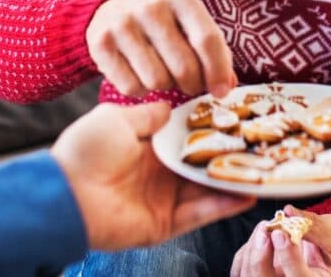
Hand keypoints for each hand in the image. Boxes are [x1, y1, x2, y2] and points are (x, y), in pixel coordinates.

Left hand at [51, 102, 254, 250]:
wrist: (65, 195)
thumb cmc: (87, 150)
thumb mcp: (118, 118)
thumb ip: (149, 114)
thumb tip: (171, 107)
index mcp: (146, 146)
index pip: (186, 136)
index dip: (210, 127)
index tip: (237, 115)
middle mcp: (158, 173)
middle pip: (202, 163)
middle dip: (229, 155)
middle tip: (262, 143)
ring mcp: (163, 199)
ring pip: (207, 188)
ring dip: (233, 180)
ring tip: (265, 168)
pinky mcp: (165, 224)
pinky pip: (200, 213)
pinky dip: (224, 205)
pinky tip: (248, 193)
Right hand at [87, 0, 234, 96]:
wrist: (112, 10)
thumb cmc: (164, 23)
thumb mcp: (190, 25)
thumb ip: (214, 51)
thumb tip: (226, 85)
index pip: (207, 39)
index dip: (218, 70)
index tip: (221, 91)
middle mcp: (151, 7)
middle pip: (183, 66)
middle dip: (192, 84)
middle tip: (190, 84)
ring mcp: (123, 24)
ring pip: (157, 80)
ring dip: (165, 86)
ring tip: (163, 73)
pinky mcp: (101, 43)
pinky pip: (131, 87)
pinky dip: (140, 90)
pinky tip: (140, 74)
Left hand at [230, 205, 330, 276]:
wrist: (328, 248)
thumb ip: (313, 224)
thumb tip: (289, 212)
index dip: (288, 258)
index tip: (280, 233)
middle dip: (260, 257)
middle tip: (265, 229)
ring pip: (249, 276)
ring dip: (252, 249)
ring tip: (265, 228)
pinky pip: (241, 269)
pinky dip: (246, 251)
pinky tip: (260, 236)